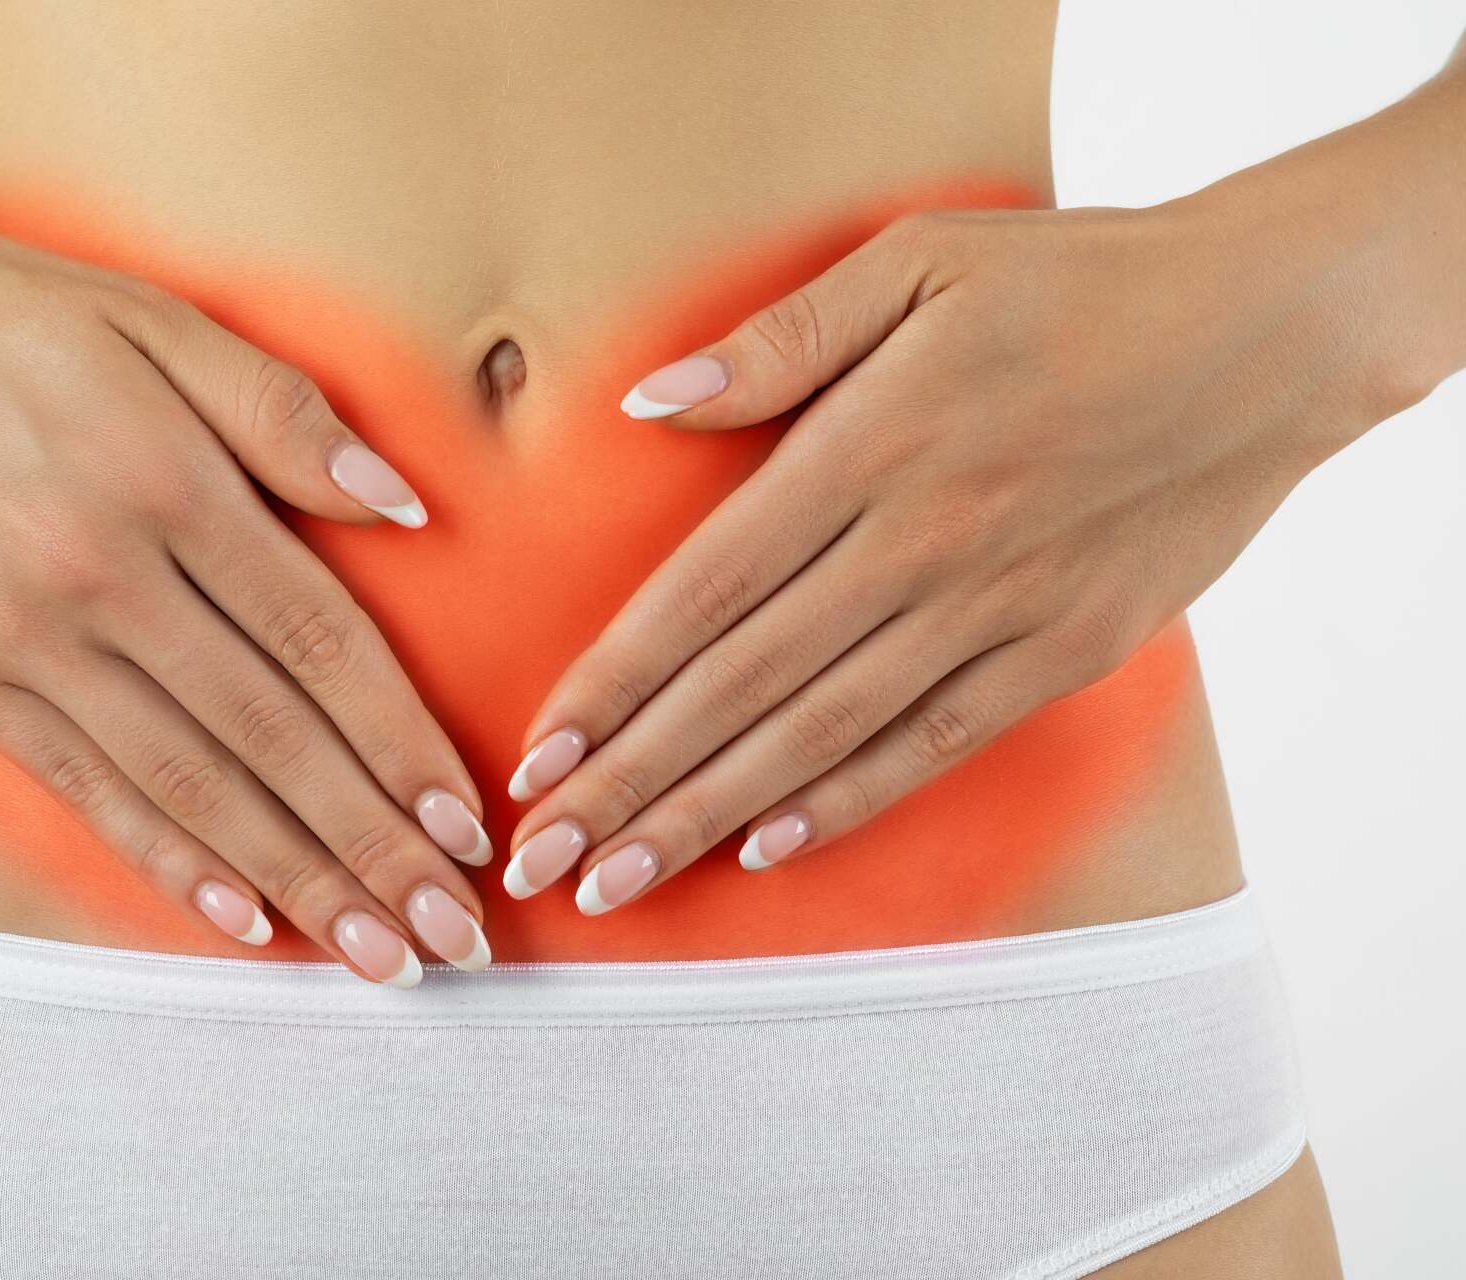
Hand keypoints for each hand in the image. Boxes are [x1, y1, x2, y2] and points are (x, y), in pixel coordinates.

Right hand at [0, 192, 493, 981]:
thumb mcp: (152, 316)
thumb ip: (282, 412)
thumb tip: (407, 508)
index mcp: (164, 482)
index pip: (320, 640)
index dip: (402, 741)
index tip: (468, 825)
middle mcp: (96, 577)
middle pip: (270, 737)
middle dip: (374, 847)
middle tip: (454, 937)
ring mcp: (19, 642)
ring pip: (188, 786)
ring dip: (295, 881)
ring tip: (377, 958)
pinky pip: (85, 790)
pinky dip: (169, 860)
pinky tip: (243, 918)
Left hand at [503, 195, 1389, 912]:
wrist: (1267, 333)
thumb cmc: (1081, 279)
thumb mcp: (921, 256)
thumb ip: (779, 339)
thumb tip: (650, 405)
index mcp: (865, 449)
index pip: (701, 591)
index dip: (612, 682)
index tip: (538, 755)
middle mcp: (917, 544)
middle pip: (739, 685)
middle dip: (629, 781)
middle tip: (540, 858)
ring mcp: (993, 609)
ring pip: (820, 734)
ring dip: (708, 815)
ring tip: (620, 878)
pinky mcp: (1062, 651)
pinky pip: (933, 744)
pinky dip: (847, 800)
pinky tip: (768, 847)